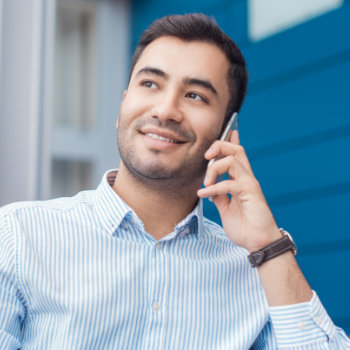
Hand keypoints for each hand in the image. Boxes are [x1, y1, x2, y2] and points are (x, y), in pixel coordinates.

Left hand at [197, 130, 280, 251]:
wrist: (257, 243)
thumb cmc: (245, 227)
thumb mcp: (225, 209)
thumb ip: (219, 196)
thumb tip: (209, 188)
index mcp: (241, 181)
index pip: (237, 156)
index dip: (230, 142)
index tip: (226, 132)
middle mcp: (247, 178)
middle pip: (236, 150)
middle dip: (220, 146)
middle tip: (206, 156)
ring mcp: (250, 183)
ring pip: (233, 160)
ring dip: (214, 168)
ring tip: (205, 184)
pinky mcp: (251, 192)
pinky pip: (229, 183)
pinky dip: (213, 187)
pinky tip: (204, 194)